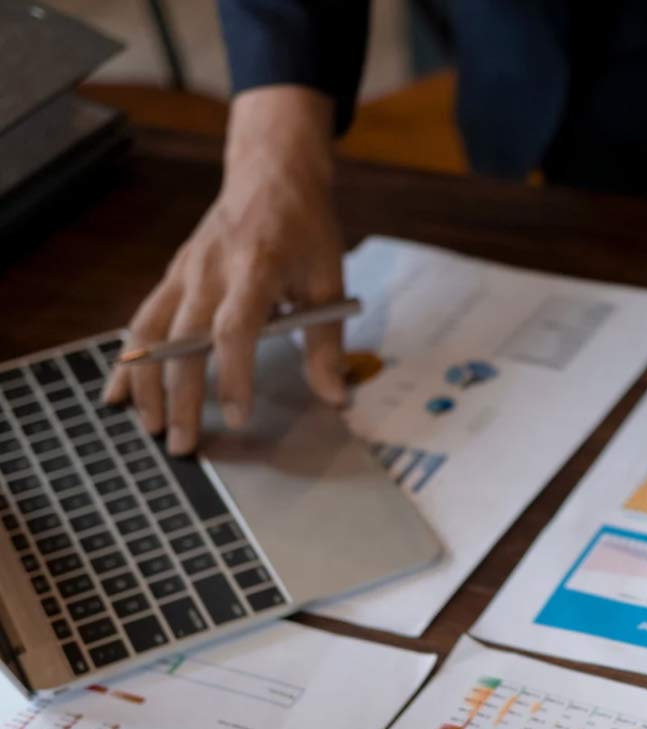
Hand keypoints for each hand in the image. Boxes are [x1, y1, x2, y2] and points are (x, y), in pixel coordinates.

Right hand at [103, 87, 346, 454]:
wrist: (271, 174)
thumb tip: (335, 398)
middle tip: (184, 445)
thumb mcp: (330, 281)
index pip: (236, 329)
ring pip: (151, 333)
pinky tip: (119, 394)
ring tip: (152, 428)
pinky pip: (141, 321)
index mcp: (258, 267)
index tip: (237, 417)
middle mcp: (211, 270)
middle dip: (180, 397)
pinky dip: (128, 359)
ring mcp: (185, 271)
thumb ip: (328, 343)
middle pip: (184, 341)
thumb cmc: (306, 230)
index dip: (234, 375)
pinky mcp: (173, 276)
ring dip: (146, 384)